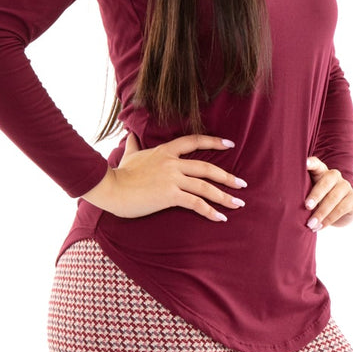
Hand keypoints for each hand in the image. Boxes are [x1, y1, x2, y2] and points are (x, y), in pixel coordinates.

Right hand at [81, 130, 247, 221]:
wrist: (110, 187)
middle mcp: (172, 163)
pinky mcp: (170, 195)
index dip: (213, 142)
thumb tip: (130, 133)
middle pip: (207, 168)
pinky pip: (196, 203)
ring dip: (225, 197)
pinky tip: (220, 218)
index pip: (193, 141)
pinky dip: (210, 212)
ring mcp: (172, 179)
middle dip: (227, 177)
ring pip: (205, 186)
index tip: (230, 144)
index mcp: (165, 151)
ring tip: (238, 204)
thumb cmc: (119, 174)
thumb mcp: (129, 155)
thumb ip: (133, 144)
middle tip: (242, 184)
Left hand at [304, 156, 352, 229]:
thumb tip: (283, 200)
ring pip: (333, 198)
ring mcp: (345, 186)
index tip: (304, 163)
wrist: (338, 214)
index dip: (311, 163)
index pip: (316, 164)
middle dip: (316, 195)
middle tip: (307, 206)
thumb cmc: (317, 202)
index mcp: (321, 171)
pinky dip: (329, 219)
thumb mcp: (308, 195)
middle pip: (326, 181)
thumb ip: (300, 192)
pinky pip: (341, 209)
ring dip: (321, 212)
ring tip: (310, 224)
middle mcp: (334, 176)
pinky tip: (320, 227)